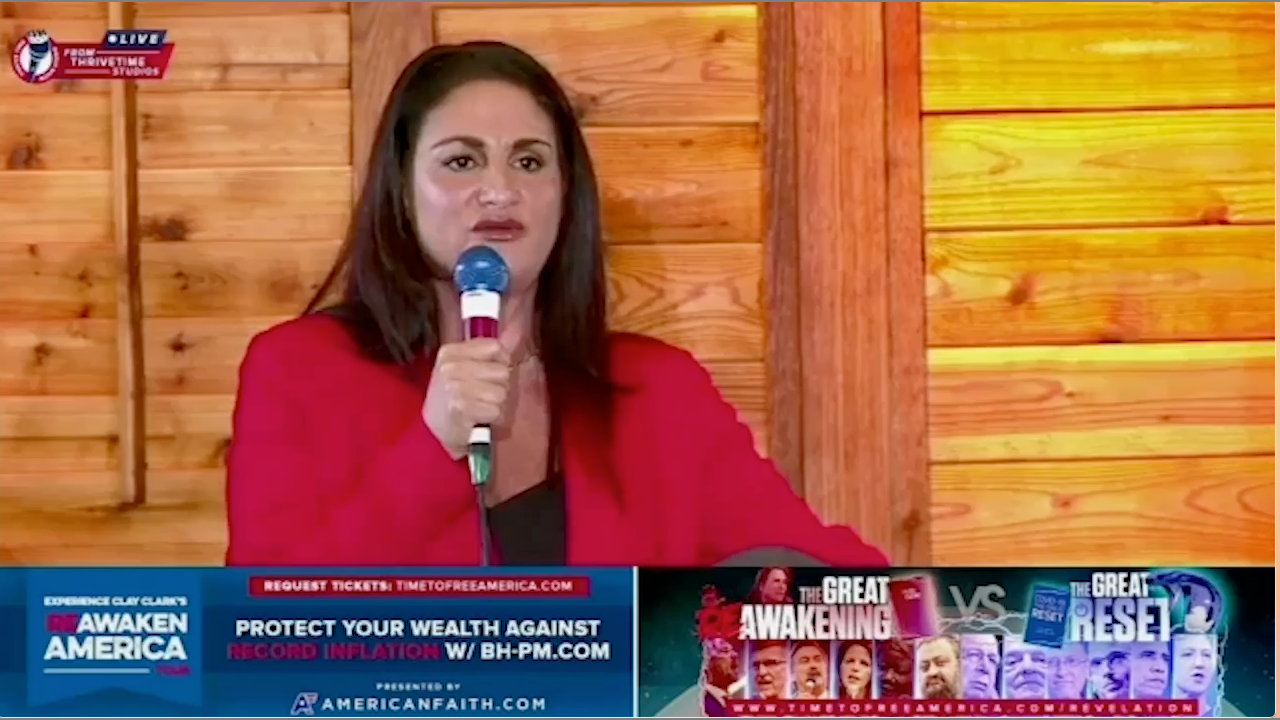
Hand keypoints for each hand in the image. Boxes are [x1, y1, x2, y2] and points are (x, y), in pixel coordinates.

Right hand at [423, 339, 511, 458]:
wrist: (435, 428)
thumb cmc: (453, 394)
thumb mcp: (463, 366)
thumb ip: (489, 350)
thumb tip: (518, 331)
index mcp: (450, 352)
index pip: (495, 347)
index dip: (502, 360)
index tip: (493, 372)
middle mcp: (450, 367)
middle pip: (501, 371)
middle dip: (499, 385)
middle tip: (484, 393)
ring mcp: (455, 388)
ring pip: (501, 392)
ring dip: (496, 403)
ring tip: (481, 405)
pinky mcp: (461, 409)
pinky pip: (496, 410)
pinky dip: (492, 417)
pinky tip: (480, 417)